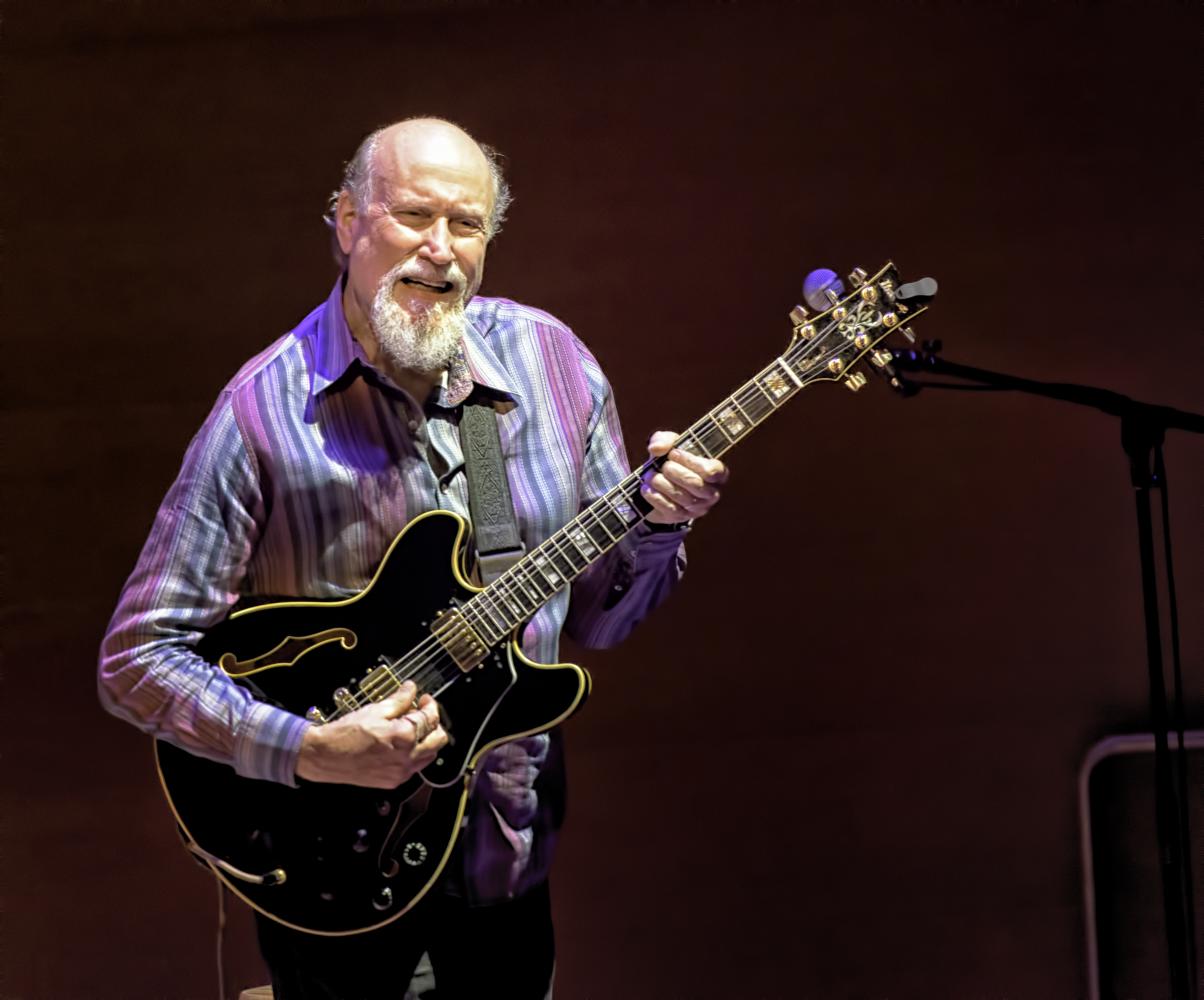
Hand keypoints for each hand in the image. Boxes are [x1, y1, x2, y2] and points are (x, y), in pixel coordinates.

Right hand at [295, 681, 447, 788]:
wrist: (324, 756)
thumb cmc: (344, 734)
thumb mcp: (375, 710)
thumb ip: (399, 699)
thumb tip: (411, 689)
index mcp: (404, 737)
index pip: (430, 718)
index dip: (430, 705)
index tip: (425, 699)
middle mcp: (406, 758)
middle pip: (438, 740)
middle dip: (434, 723)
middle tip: (423, 712)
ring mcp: (401, 773)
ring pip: (429, 755)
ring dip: (426, 740)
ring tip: (412, 727)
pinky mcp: (393, 781)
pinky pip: (414, 767)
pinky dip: (415, 754)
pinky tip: (402, 743)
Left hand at [641, 430, 728, 524]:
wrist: (659, 484)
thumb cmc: (672, 461)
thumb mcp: (670, 445)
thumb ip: (665, 440)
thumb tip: (656, 448)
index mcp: (717, 474)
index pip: (712, 471)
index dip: (692, 461)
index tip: (674, 453)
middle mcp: (711, 493)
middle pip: (696, 484)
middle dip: (675, 473)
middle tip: (664, 466)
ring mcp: (697, 508)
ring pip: (682, 497)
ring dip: (662, 484)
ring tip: (651, 475)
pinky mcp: (681, 517)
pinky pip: (669, 509)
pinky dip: (655, 497)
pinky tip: (647, 488)